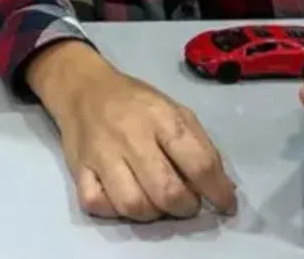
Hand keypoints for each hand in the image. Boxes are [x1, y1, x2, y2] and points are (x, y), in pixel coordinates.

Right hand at [29, 42, 237, 221]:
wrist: (85, 89)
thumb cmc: (137, 103)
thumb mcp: (176, 110)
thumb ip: (200, 146)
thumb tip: (223, 188)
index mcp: (162, 118)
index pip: (198, 163)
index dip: (218, 191)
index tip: (225, 204)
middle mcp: (131, 136)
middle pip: (166, 191)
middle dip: (186, 207)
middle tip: (186, 202)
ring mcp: (102, 155)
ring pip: (132, 205)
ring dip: (152, 213)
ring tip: (156, 201)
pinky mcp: (78, 169)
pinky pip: (97, 205)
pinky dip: (114, 210)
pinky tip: (125, 197)